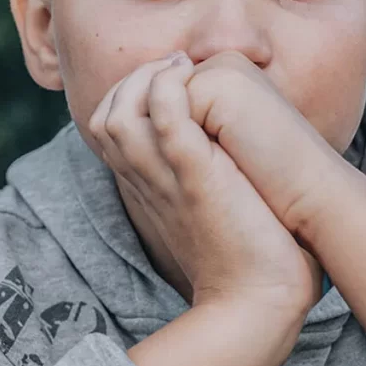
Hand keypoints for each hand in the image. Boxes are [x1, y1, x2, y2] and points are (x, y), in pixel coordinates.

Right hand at [88, 51, 320, 313]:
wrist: (261, 300)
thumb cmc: (247, 254)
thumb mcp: (210, 206)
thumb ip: (202, 178)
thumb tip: (224, 154)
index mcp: (148, 188)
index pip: (109, 130)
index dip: (127, 96)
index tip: (166, 79)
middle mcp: (147, 183)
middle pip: (104, 117)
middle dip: (131, 79)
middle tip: (172, 66)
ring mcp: (166, 180)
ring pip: (119, 115)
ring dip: (145, 79)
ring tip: (180, 67)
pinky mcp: (195, 178)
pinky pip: (165, 122)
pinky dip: (169, 90)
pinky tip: (190, 78)